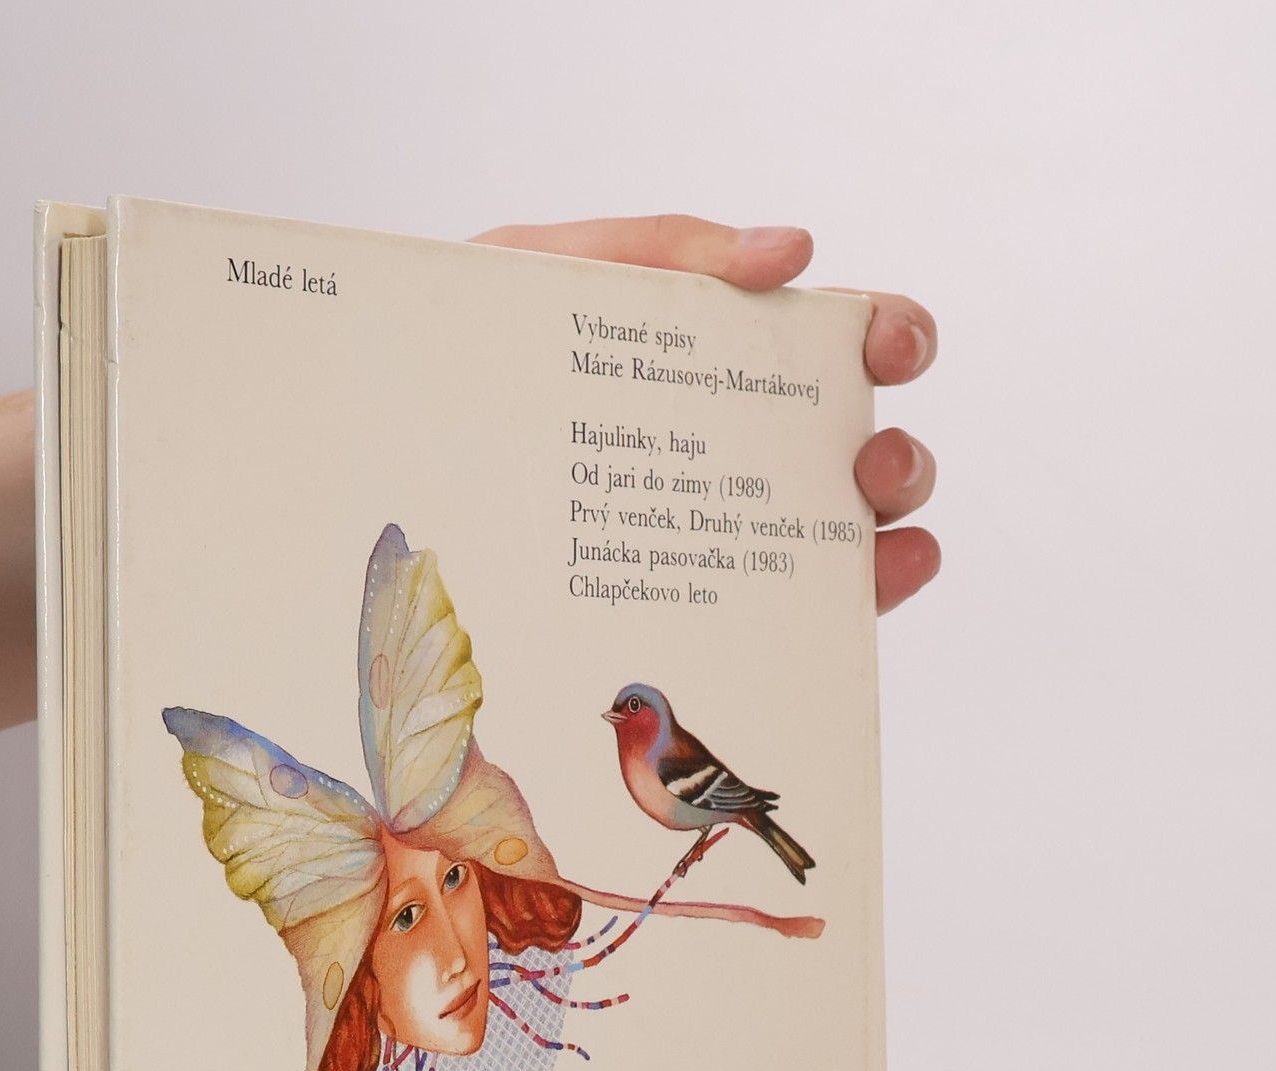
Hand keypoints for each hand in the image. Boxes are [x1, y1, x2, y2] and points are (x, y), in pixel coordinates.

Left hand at [470, 215, 939, 614]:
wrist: (377, 438)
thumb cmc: (463, 348)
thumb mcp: (545, 272)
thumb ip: (657, 249)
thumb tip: (791, 251)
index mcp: (716, 361)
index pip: (834, 345)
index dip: (890, 337)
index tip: (892, 347)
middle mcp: (736, 453)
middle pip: (861, 453)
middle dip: (898, 458)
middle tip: (871, 466)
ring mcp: (718, 539)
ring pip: (846, 539)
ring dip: (889, 533)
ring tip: (866, 527)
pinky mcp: (691, 612)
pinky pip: (796, 617)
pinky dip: (851, 603)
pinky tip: (855, 594)